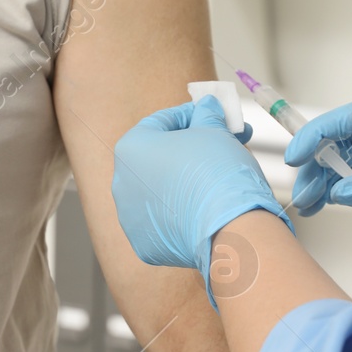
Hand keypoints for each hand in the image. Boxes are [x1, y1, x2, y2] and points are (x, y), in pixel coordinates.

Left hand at [112, 96, 292, 300]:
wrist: (229, 228)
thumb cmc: (218, 171)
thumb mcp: (215, 130)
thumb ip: (206, 115)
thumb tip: (207, 107)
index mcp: (130, 148)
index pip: (161, 122)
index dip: (191, 115)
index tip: (213, 116)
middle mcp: (121, 183)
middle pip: (159, 158)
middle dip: (190, 149)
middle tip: (221, 144)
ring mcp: (130, 218)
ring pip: (160, 192)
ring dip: (184, 181)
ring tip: (218, 178)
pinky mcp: (145, 245)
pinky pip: (165, 222)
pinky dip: (183, 213)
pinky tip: (207, 210)